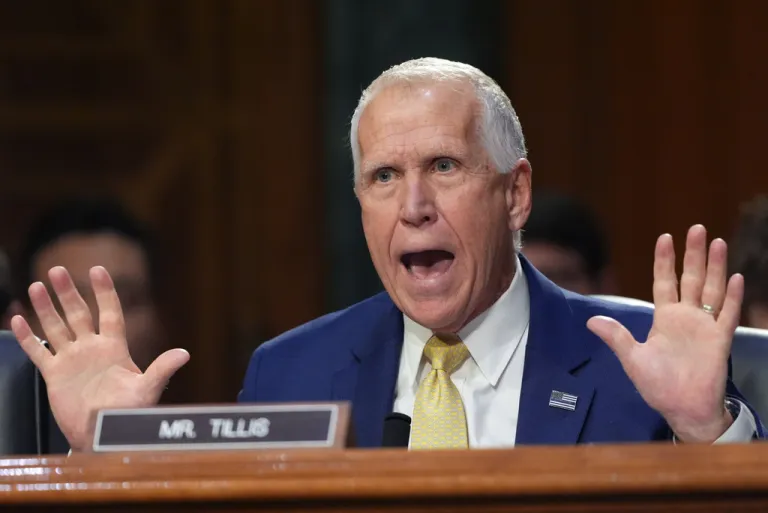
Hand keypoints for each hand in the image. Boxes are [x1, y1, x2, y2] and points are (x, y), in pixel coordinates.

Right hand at [11, 266, 188, 450]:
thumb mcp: (147, 390)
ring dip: (46, 308)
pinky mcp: (55, 375)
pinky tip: (19, 319)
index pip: (110, 312)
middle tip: (57, 269)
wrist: (104, 436)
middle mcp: (92, 349)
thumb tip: (185, 354)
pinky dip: (28, 336)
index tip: (97, 270)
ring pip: (57, 327)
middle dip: (68, 292)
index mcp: (115, 348)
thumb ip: (162, 370)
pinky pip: (39, 351)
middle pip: (79, 314)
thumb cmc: (129, 414)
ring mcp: (72, 360)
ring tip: (36, 286)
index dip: (104, 292)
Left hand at [587, 225, 740, 442]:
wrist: (683, 409)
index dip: (664, 260)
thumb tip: (590, 320)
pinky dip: (732, 296)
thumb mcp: (632, 359)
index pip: (664, 282)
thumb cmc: (658, 385)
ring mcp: (705, 326)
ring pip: (712, 289)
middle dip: (694, 254)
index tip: (665, 237)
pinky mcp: (720, 340)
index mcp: (664, 318)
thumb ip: (616, 337)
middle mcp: (686, 317)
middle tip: (697, 228)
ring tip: (718, 242)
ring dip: (716, 267)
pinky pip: (727, 314)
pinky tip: (736, 277)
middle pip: (691, 278)